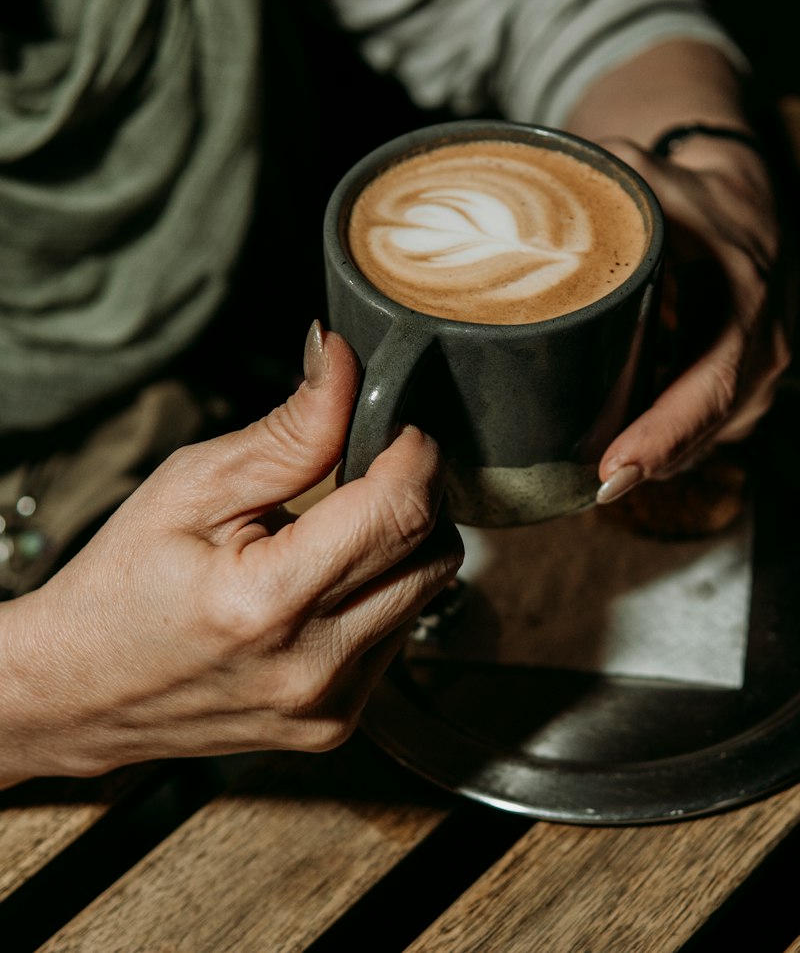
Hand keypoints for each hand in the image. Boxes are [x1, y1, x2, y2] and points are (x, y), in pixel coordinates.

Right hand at [0, 326, 461, 786]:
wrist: (80, 693)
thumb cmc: (122, 585)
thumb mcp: (192, 485)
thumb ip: (291, 429)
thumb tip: (344, 361)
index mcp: (268, 603)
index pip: (401, 511)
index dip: (414, 452)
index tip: (396, 425)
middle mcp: (312, 667)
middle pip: (434, 552)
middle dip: (414, 494)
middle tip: (362, 471)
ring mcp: (330, 706)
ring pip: (429, 592)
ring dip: (401, 544)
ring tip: (334, 529)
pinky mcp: (338, 723)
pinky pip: (402, 633)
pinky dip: (383, 591)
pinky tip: (328, 580)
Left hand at [595, 135, 791, 496]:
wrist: (738, 195)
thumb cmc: (688, 189)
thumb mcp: (643, 177)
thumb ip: (587, 190)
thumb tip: (514, 213)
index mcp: (744, 294)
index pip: (710, 385)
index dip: (663, 434)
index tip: (616, 467)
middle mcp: (765, 342)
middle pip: (708, 427)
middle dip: (649, 461)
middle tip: (591, 485)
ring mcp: (763, 368)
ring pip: (711, 435)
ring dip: (659, 456)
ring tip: (598, 471)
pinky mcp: (750, 382)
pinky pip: (712, 427)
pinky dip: (673, 441)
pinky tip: (630, 445)